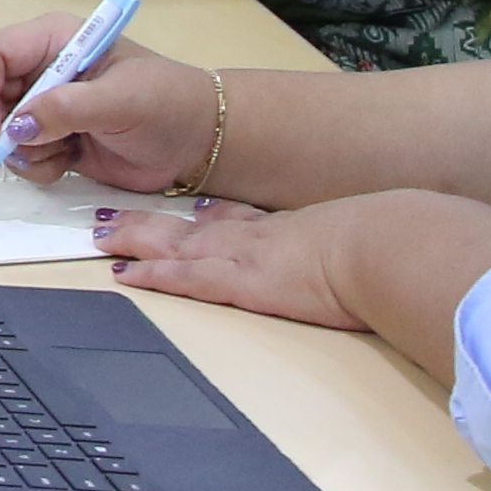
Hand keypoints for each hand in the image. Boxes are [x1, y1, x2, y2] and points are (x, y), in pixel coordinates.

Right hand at [0, 22, 222, 190]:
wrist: (200, 142)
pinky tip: (70, 162)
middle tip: (23, 152)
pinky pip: (22, 156)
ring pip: (1, 131)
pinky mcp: (54, 139)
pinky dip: (38, 166)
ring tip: (65, 153)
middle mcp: (43, 69)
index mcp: (54, 39)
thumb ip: (67, 109)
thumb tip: (16, 129)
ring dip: (24, 152)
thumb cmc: (168, 105)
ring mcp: (47, 106)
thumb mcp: (121, 101)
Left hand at [93, 195, 362, 332]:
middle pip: (190, 226)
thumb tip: (377, 257)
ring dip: (134, 239)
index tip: (189, 207)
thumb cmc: (391, 245)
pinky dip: (152, 275)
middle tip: (112, 215)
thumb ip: (358, 248)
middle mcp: (258, 238)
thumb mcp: (373, 237)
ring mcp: (245, 257)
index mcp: (288, 229)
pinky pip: (184, 277)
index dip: (206, 213)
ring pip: (175, 244)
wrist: (389, 248)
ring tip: (99, 233)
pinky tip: (125, 274)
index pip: (236, 216)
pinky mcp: (241, 283)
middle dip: (148, 221)